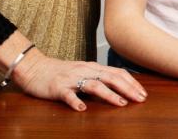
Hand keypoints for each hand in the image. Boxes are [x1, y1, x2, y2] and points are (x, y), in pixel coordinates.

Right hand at [11, 50, 146, 110]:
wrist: (35, 68)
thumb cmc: (60, 72)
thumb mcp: (83, 71)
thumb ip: (98, 77)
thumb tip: (119, 86)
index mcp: (92, 67)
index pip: (117, 73)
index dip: (132, 82)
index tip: (143, 93)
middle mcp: (85, 71)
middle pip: (110, 78)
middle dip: (128, 88)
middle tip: (140, 99)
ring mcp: (72, 79)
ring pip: (94, 85)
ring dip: (109, 94)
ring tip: (120, 103)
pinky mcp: (58, 88)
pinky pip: (68, 95)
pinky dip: (76, 102)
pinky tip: (83, 109)